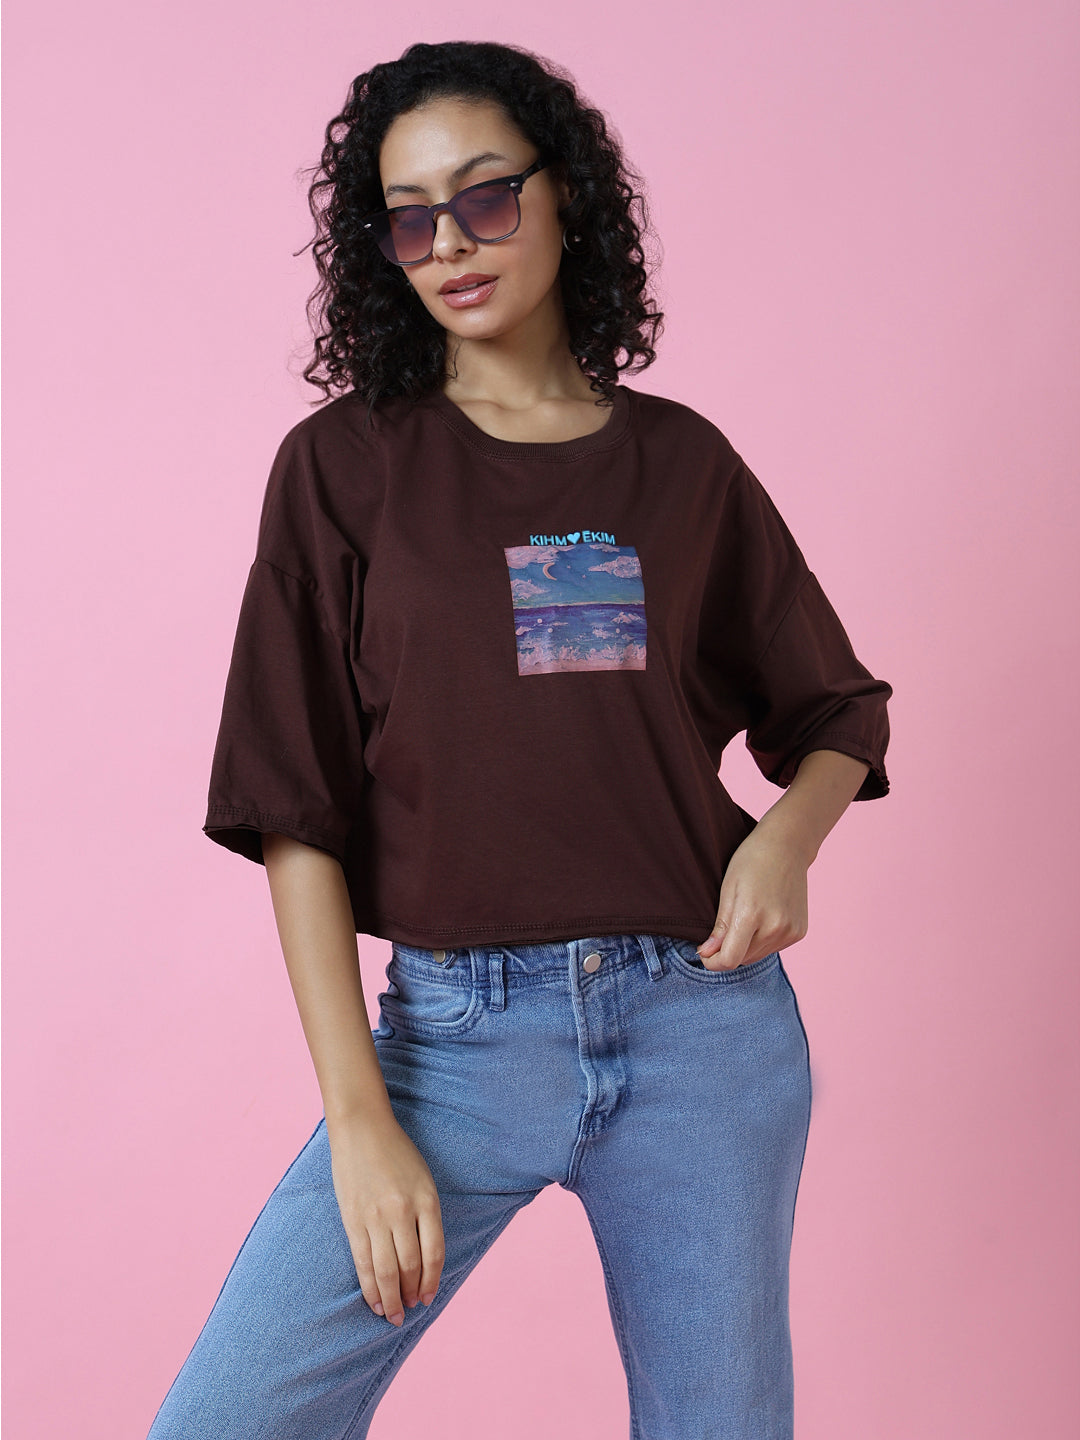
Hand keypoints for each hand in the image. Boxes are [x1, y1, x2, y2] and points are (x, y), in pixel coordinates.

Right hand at [326, 1110, 444, 1326]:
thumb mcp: (422, 1179)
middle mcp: (403, 1211)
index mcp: (427, 1199)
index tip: (428, 1297)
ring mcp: (376, 1216)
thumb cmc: (396, 1153)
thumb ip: (425, 1214)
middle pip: (410, 1266)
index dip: (432, 1280)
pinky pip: (363, 1261)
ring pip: (386, 1270)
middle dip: (411, 1294)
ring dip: (391, 1298)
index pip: (434, 1252)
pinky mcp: (353, 1219)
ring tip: (393, 1315)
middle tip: (411, 1309)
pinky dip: (369, 1286)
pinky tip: (374, 1301)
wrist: (362, 1128)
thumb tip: (423, 1257)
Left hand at [696, 815, 810, 970]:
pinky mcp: (800, 932)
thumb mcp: (727, 889)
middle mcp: (775, 928)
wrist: (787, 846)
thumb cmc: (751, 861)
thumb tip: (707, 954)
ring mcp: (790, 931)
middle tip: (721, 931)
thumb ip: (719, 926)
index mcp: (752, 916)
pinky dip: (762, 941)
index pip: (729, 960)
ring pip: (758, 956)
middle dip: (727, 952)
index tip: (705, 952)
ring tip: (743, 920)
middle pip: (743, 960)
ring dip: (745, 948)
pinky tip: (761, 919)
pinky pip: (773, 948)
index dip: (713, 962)